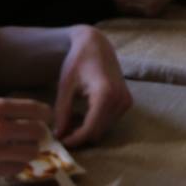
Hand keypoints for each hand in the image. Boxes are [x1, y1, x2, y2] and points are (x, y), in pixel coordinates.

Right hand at [0, 96, 52, 184]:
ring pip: (31, 152)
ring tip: (20, 152)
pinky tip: (6, 164)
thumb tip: (22, 115)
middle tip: (35, 138)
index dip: (45, 114)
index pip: (33, 108)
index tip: (47, 118)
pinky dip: (16, 167)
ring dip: (29, 152)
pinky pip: (18, 168)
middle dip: (39, 135)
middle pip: (37, 131)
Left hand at [51, 25, 132, 146]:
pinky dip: (96, 122)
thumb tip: (59, 136)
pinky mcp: (127, 101)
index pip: (90, 129)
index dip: (74, 140)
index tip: (60, 141)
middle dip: (79, 135)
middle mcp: (120, 99)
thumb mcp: (66, 86)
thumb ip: (62, 113)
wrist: (96, 44)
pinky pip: (110, 121)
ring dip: (87, 129)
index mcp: (105, 94)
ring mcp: (126, 101)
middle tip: (62, 130)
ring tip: (72, 118)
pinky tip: (84, 112)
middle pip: (97, 132)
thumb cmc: (78, 60)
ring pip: (104, 129)